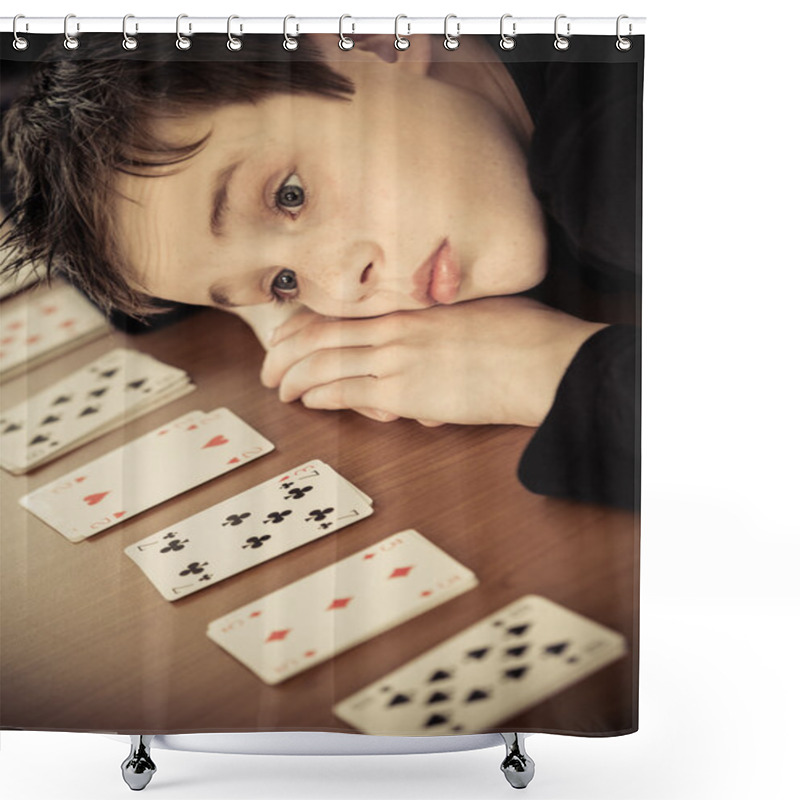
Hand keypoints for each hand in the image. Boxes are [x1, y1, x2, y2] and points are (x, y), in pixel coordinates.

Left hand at [261, 296, 608, 426]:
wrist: (543, 362)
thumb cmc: (523, 336)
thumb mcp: (477, 315)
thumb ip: (444, 328)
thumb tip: (433, 346)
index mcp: (411, 308)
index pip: (341, 311)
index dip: (305, 323)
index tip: (287, 334)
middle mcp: (396, 329)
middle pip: (320, 335)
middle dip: (284, 352)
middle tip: (269, 365)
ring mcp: (397, 359)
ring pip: (324, 363)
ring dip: (293, 377)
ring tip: (279, 387)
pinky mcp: (406, 394)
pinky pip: (347, 392)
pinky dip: (320, 394)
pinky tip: (305, 399)